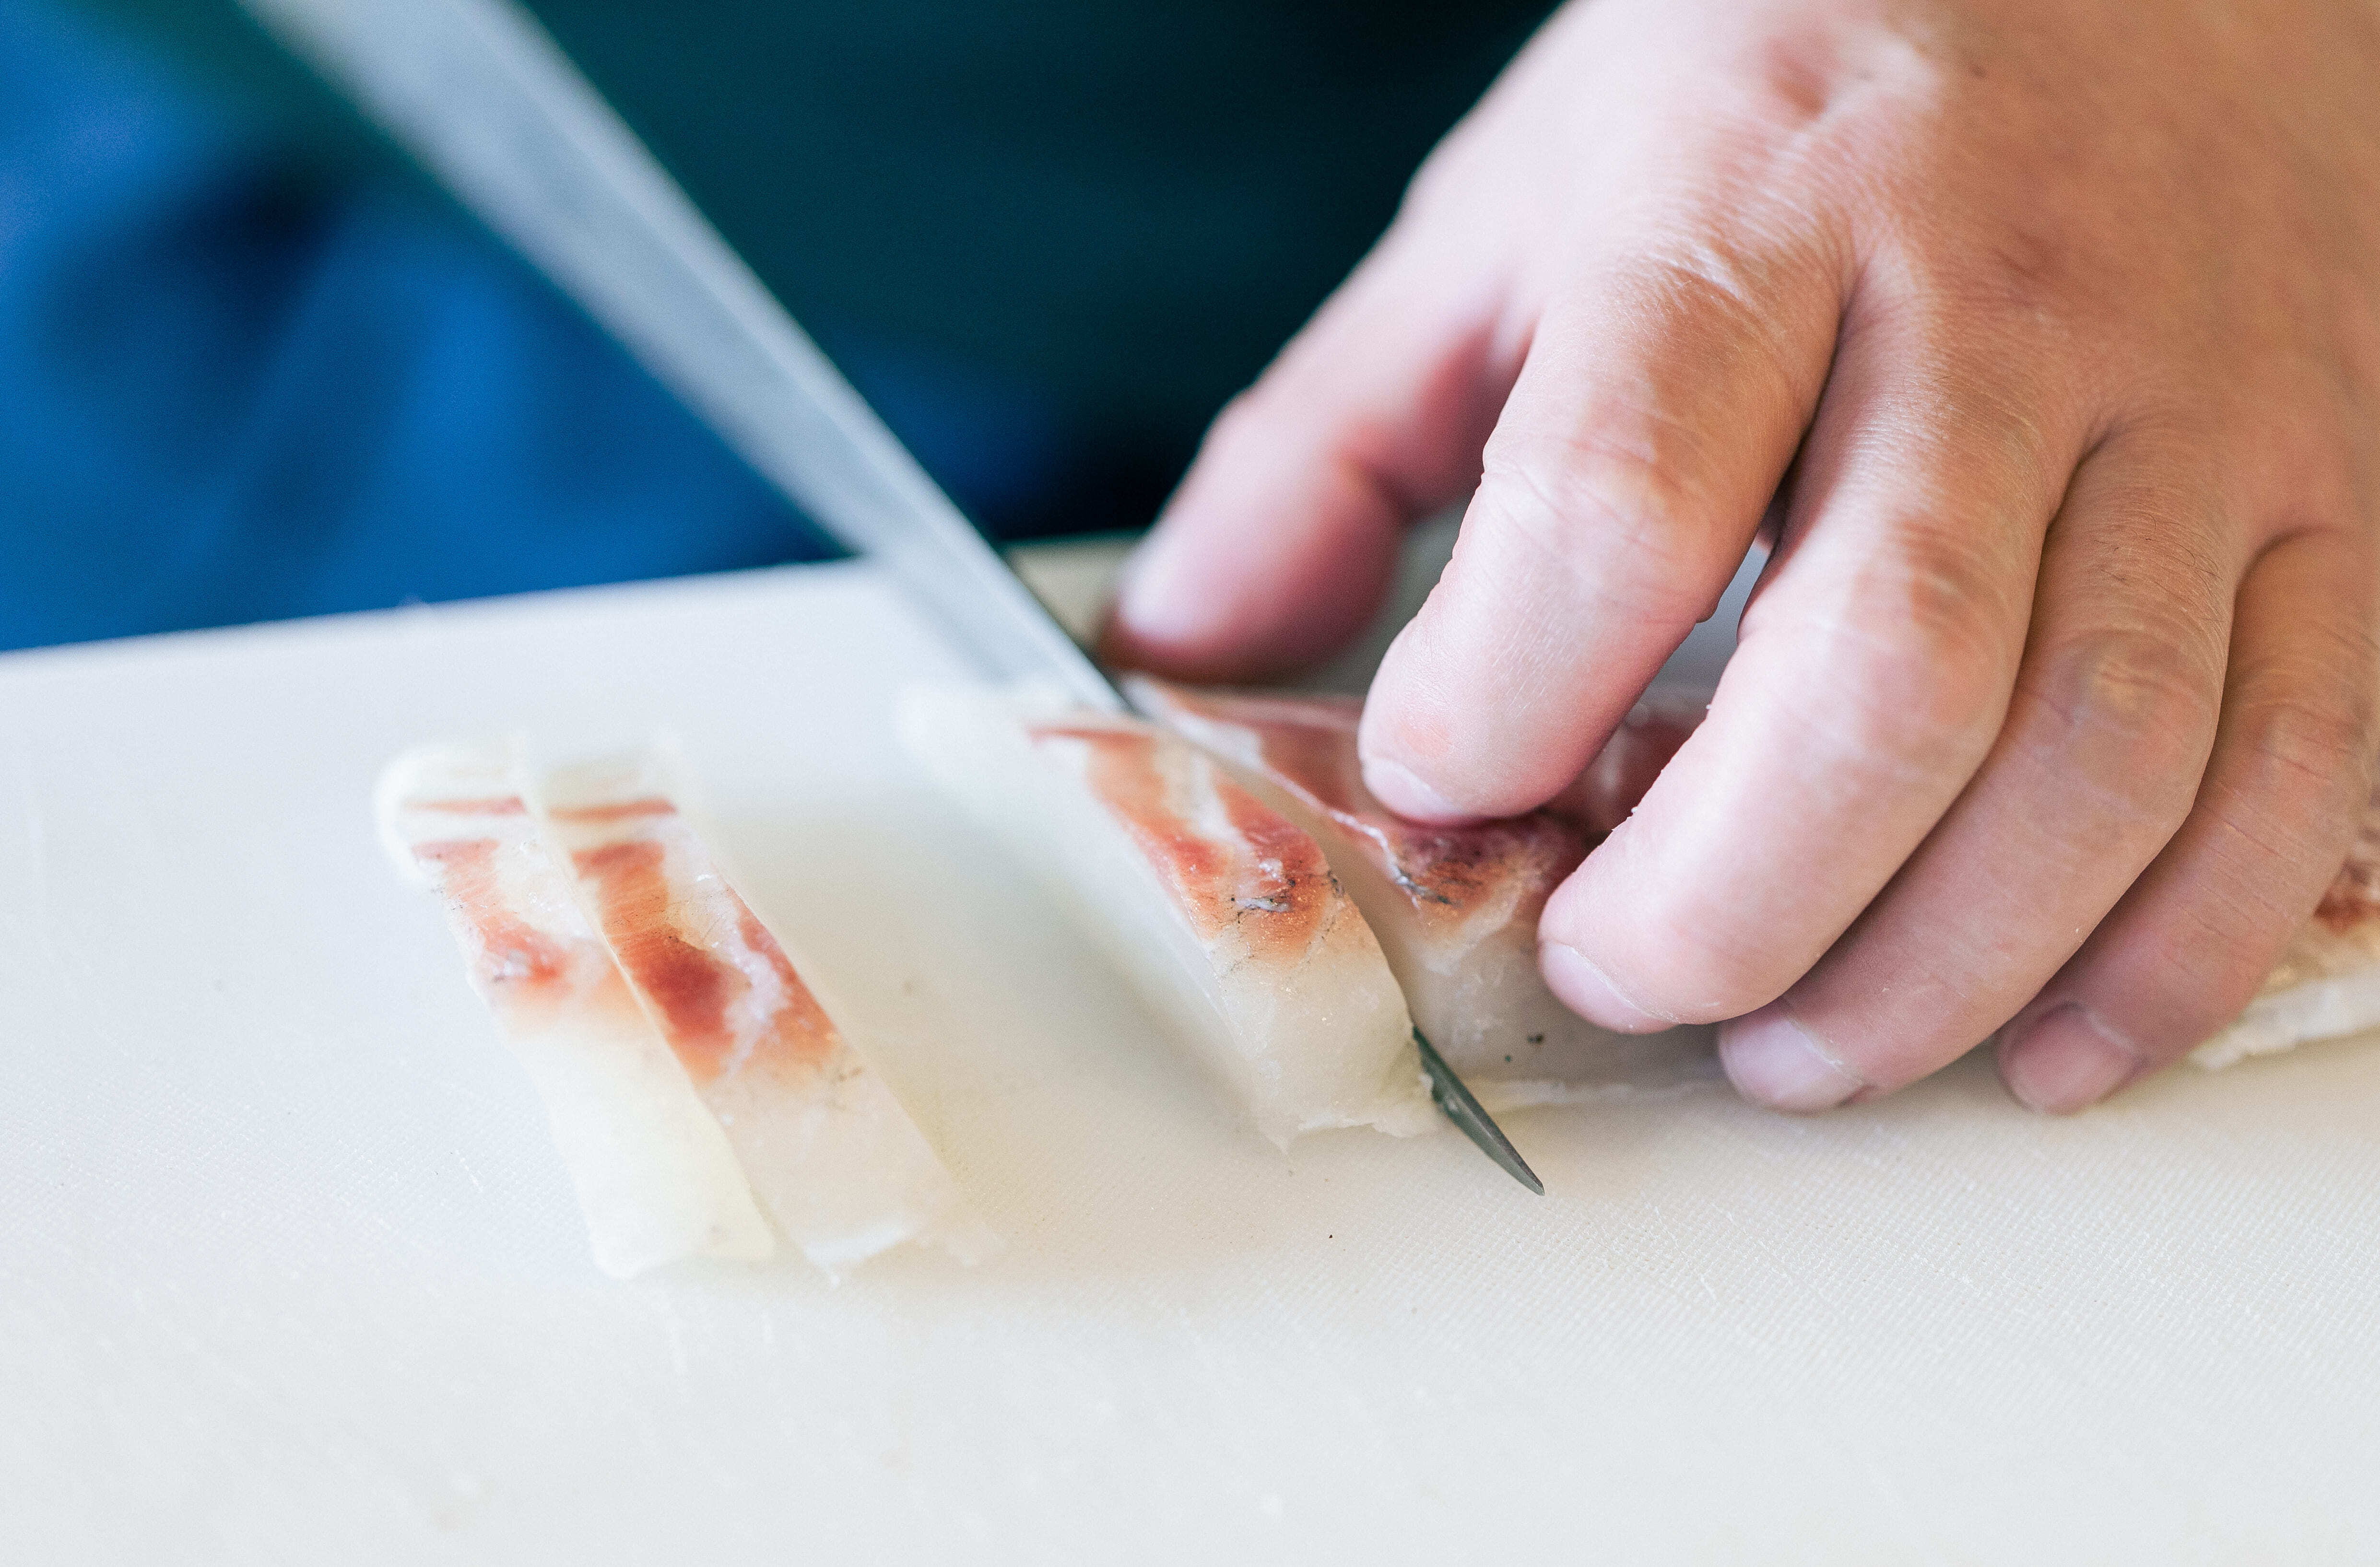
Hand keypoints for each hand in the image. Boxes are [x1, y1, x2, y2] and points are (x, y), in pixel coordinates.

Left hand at [1102, 0, 2379, 1113]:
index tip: (1441, 784)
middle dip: (1727, 903)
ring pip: (2102, 753)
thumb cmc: (1785, 86)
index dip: (1500, 705)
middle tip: (1618, 974)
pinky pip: (2297, 766)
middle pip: (1884, 677)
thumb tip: (1181, 642)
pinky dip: (2171, 951)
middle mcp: (2000, 309)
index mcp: (1753, 217)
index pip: (1617, 508)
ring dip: (1935, 967)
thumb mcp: (1513, 210)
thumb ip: (1333, 437)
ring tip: (1798, 1054)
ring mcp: (2201, 409)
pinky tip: (2042, 1039)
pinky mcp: (2341, 492)